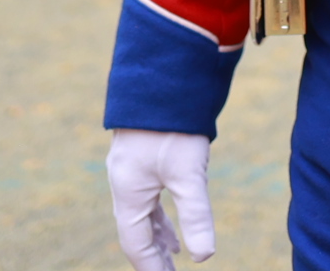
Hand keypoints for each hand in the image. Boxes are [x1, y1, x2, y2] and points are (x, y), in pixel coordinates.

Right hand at [107, 129, 214, 270]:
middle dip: (154, 256)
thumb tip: (205, 256)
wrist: (162, 78)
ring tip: (174, 254)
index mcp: (128, 193)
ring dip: (157, 236)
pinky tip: (168, 220)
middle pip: (136, 232)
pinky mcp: (141, 156)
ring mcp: (130, 169)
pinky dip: (157, 214)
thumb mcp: (189, 174)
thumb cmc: (173, 126)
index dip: (152, 267)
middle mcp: (124, 184)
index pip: (136, 244)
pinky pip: (144, 197)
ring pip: (141, 213)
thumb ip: (196, 216)